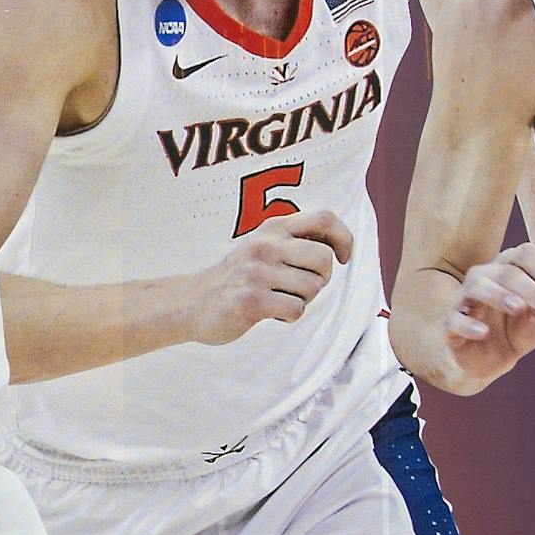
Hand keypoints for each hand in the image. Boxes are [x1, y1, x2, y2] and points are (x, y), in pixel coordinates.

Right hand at [189, 210, 355, 345]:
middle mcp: (265, 245)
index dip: (343, 238)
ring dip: (302, 300)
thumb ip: (294, 240)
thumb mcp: (262, 246)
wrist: (192, 302)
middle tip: (299, 287)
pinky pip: (296, 309)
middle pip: (324, 260)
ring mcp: (257, 272)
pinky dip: (288, 316)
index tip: (342, 257)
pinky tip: (269, 311)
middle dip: (320, 280)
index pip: (324, 218)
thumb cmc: (237, 277)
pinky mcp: (251, 300)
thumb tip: (338, 245)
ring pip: (312, 288)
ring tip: (277, 298)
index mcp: (272, 229)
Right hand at [440, 239, 534, 386]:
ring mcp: (463, 300)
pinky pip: (455, 320)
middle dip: (533, 291)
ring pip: (476, 286)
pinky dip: (468, 325)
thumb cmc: (519, 329)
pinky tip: (483, 333)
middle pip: (505, 271)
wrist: (495, 361)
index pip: (524, 253)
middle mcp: (482, 278)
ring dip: (499, 296)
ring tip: (519, 309)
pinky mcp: (450, 324)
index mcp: (506, 268)